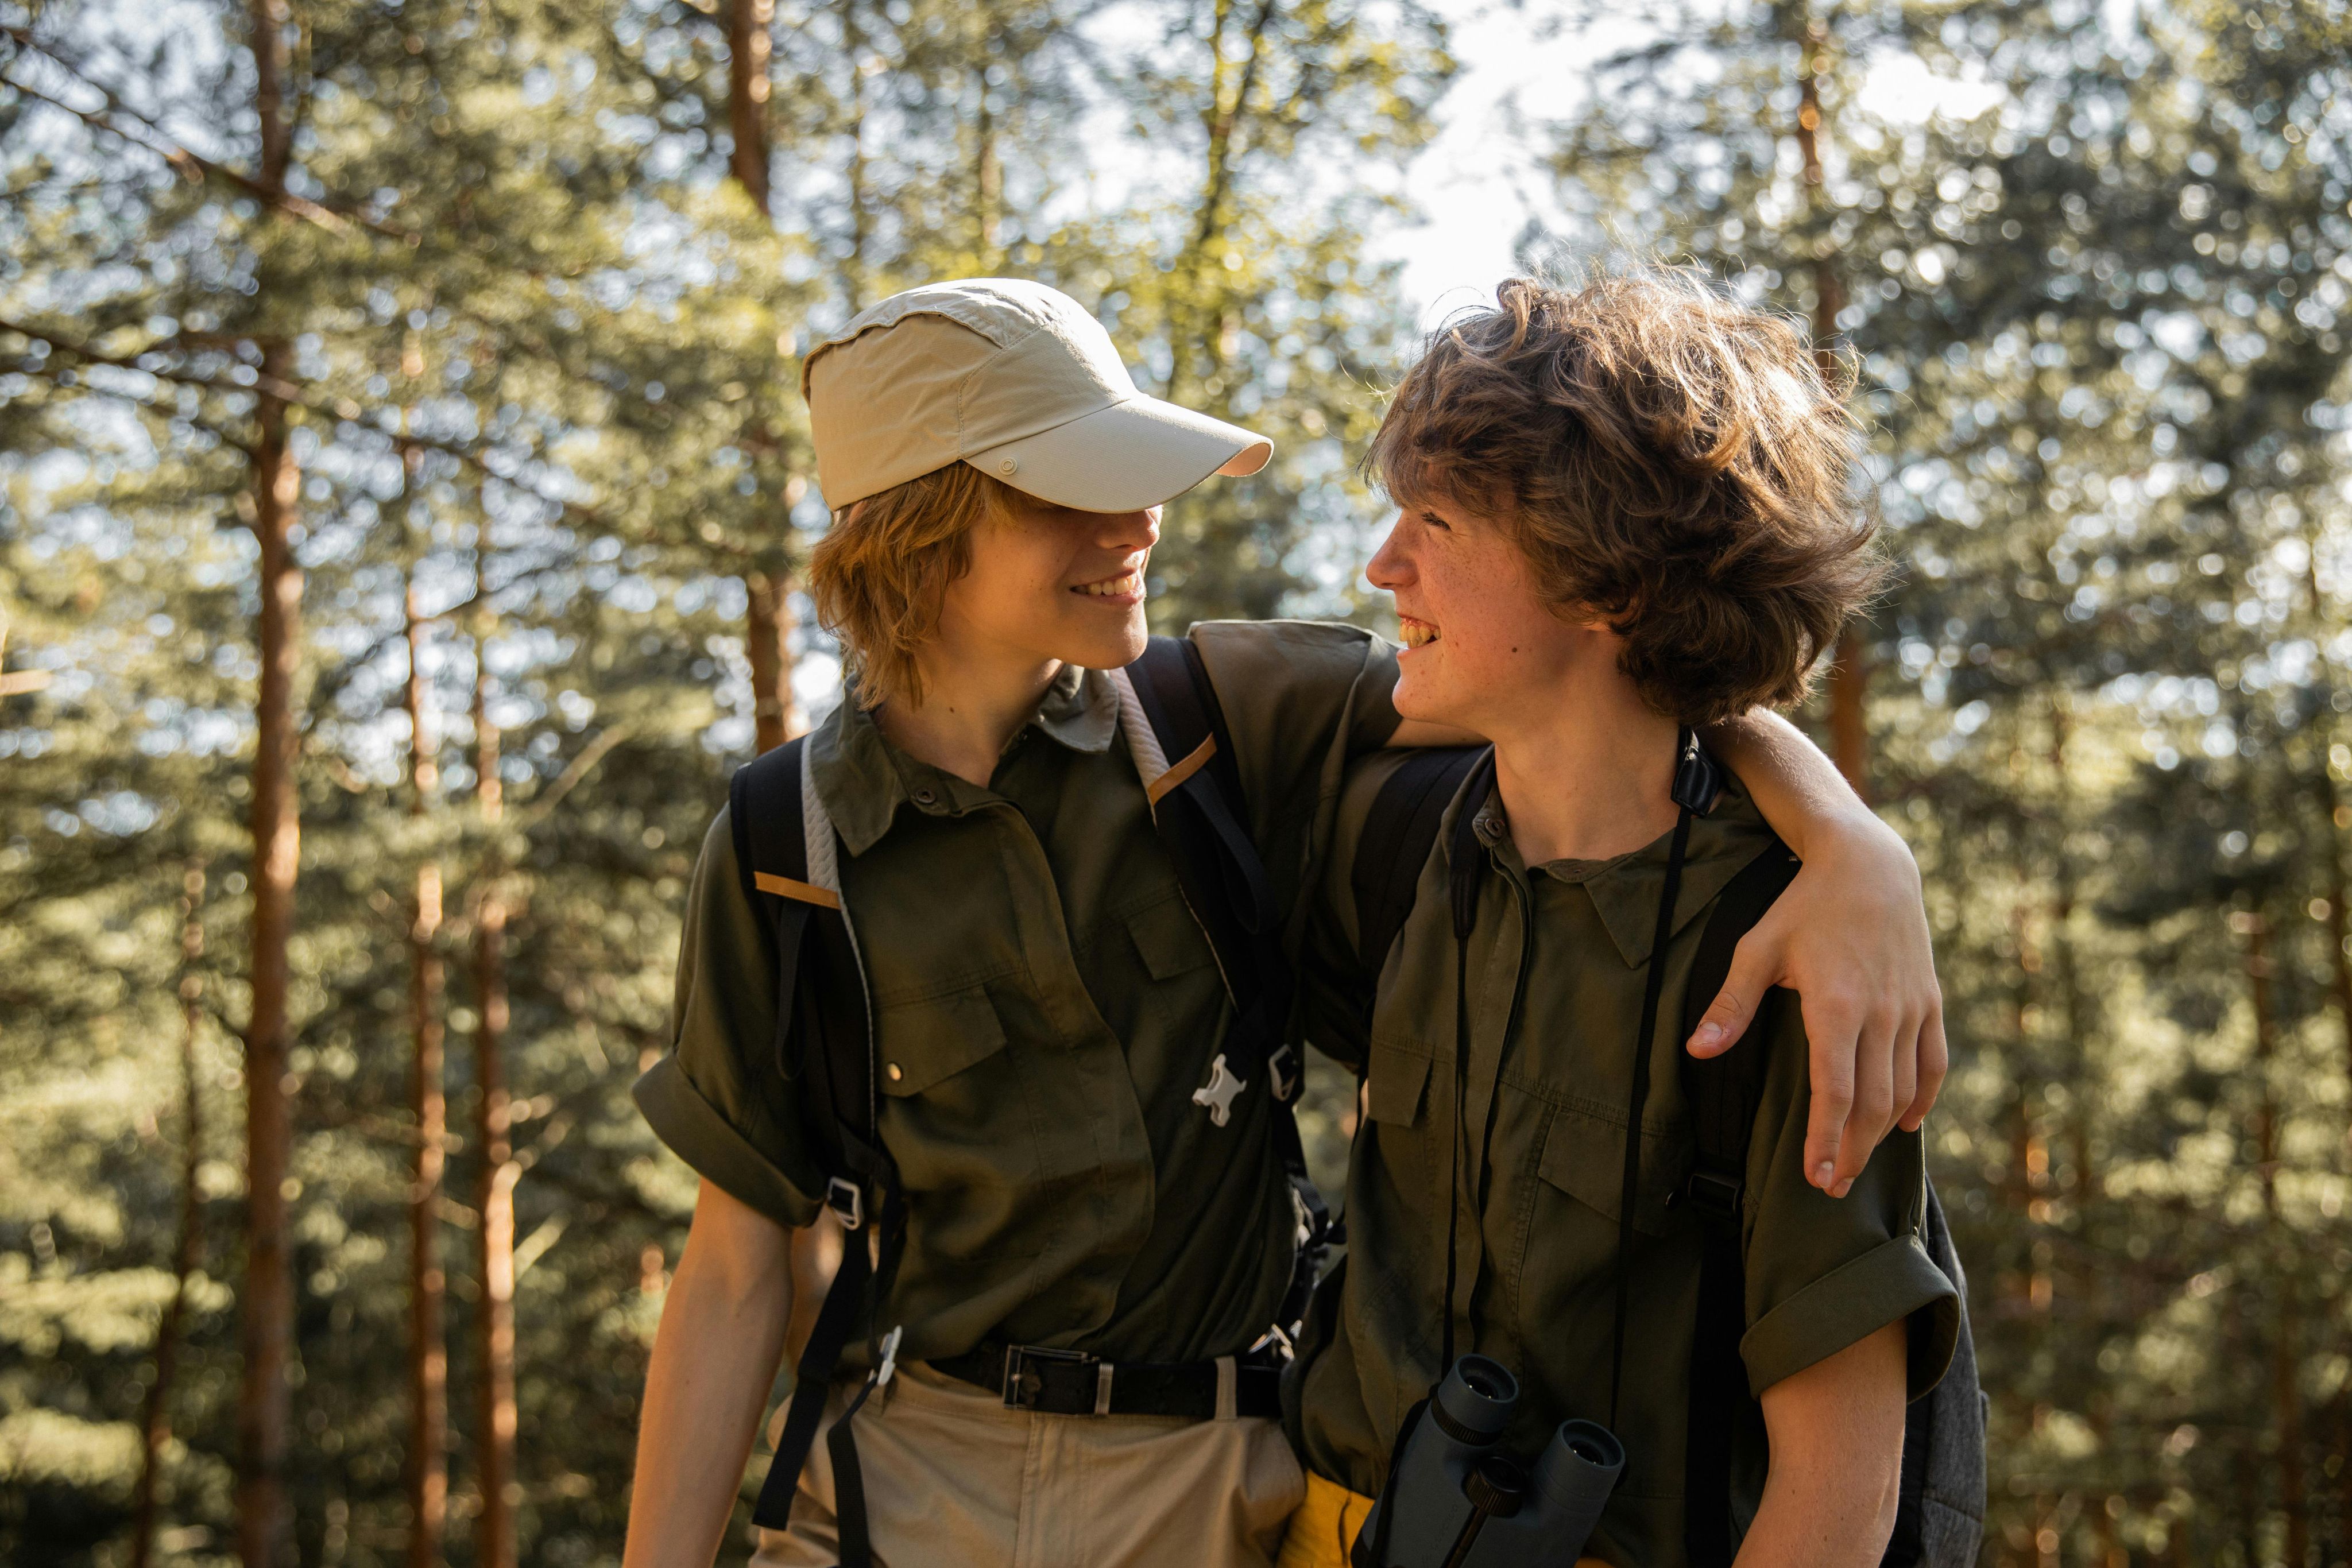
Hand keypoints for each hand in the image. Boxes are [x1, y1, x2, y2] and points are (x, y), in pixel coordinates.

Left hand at [1684, 814, 1944, 1194]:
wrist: (1867, 864)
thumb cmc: (1802, 907)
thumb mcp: (1756, 948)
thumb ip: (1730, 1005)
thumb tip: (1696, 1052)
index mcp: (1835, 1005)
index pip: (1833, 1091)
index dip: (1825, 1140)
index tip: (1814, 1176)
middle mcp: (1880, 1013)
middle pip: (1871, 1103)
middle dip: (1852, 1151)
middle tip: (1832, 1186)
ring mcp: (1910, 1008)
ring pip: (1903, 1090)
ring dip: (1881, 1134)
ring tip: (1857, 1164)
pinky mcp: (1929, 1000)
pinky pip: (1932, 1062)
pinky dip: (1922, 1098)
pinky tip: (1905, 1123)